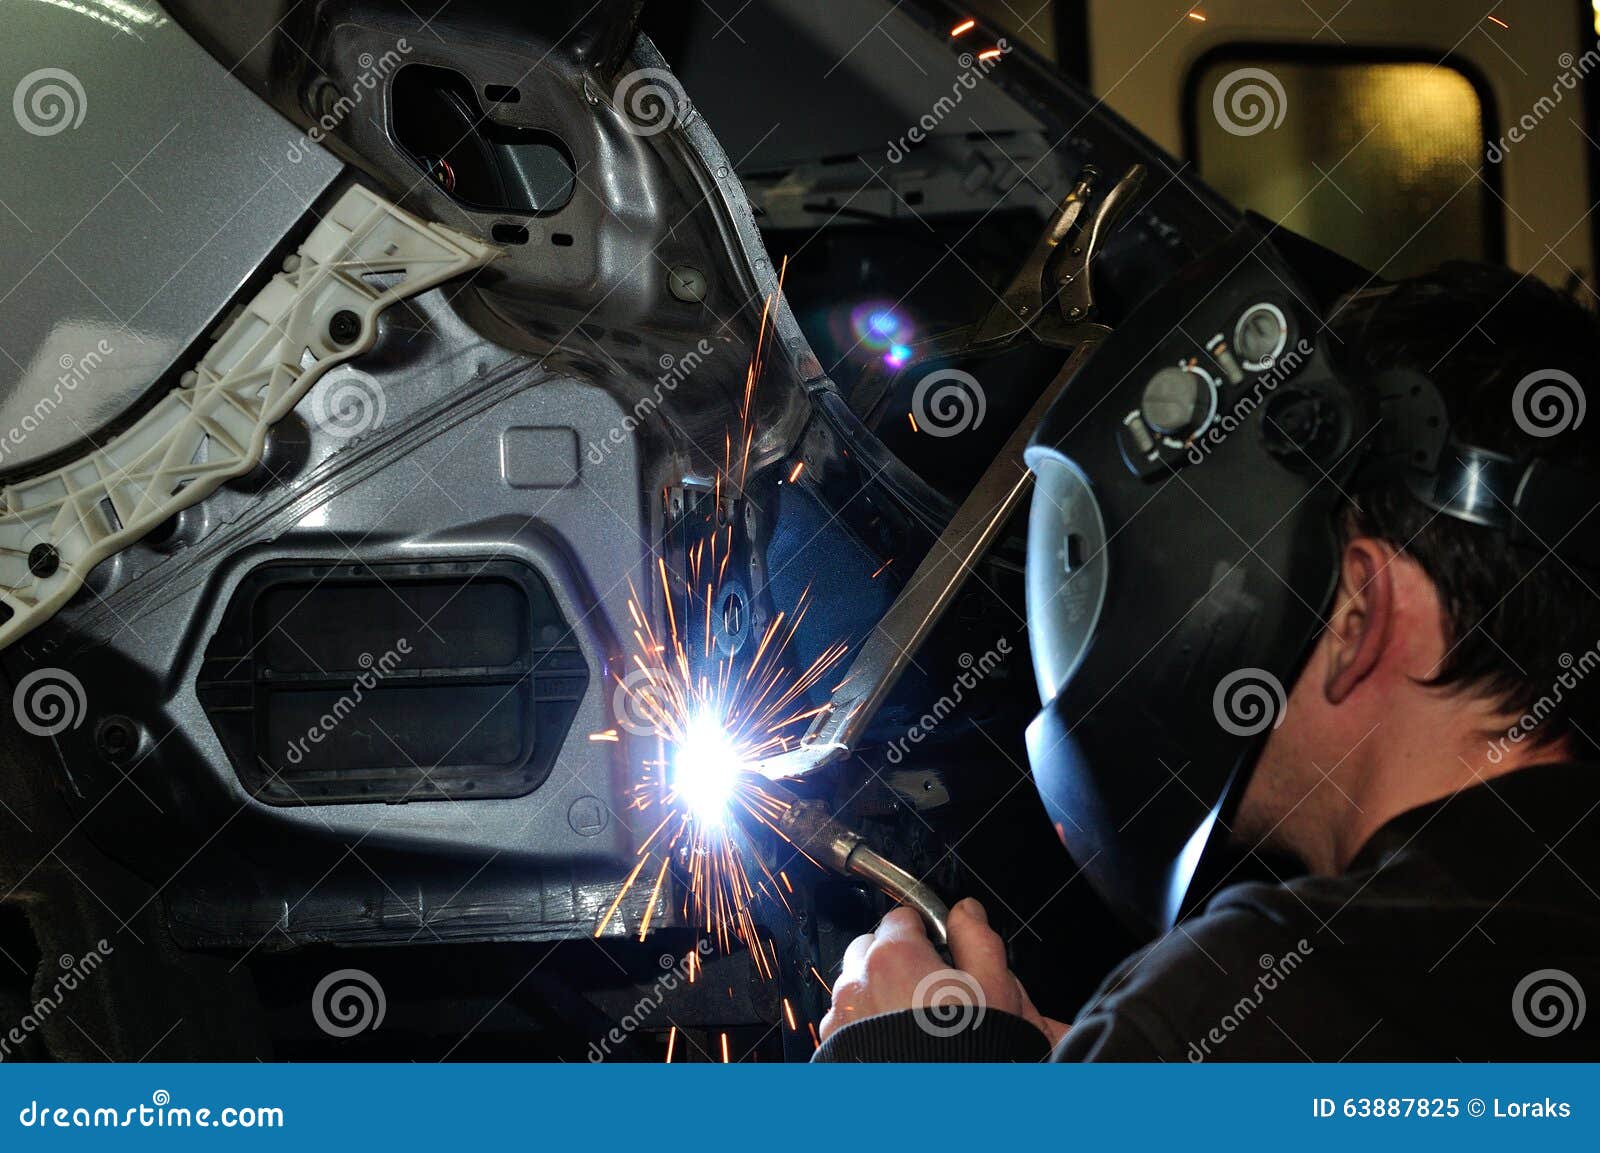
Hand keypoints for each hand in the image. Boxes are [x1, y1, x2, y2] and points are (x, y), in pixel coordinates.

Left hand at [817, 897, 1068, 1045]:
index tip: (940, 950)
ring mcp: (841, 1016)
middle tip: (929, 985)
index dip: (925, 932)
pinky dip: (864, 1021)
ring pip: (856, 984)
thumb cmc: (967, 1050)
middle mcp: (858, 981)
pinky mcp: (833, 1046)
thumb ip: (977, 939)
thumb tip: (967, 912)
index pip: (901, 918)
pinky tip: (893, 1038)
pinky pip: (845, 1018)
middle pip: (871, 947)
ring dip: (877, 989)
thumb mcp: (994, 987)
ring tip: (912, 1017)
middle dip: (896, 958)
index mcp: (894, 955)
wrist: (944, 1107)